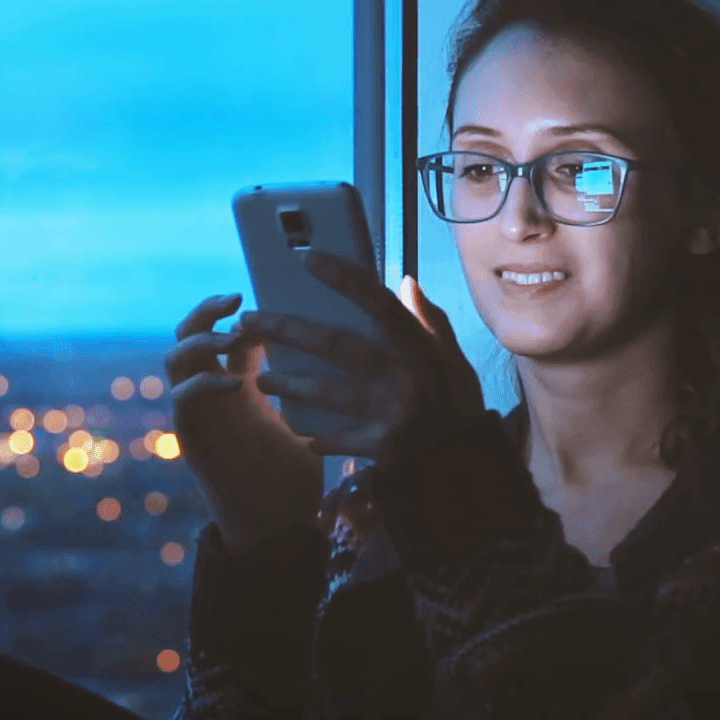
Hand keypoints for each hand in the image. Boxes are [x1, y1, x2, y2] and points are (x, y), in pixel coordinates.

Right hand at [165, 290, 324, 561]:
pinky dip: (203, 383)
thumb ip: (314, 379)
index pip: (223, 331)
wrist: (281, 525)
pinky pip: (183, 399)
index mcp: (239, 382)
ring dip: (199, 341)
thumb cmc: (300, 472)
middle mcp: (212, 393)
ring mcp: (198, 414)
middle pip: (188, 334)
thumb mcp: (312, 414)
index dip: (235, 308)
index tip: (262, 292)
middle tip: (236, 300)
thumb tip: (348, 337)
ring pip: (174, 359)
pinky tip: (235, 382)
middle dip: (207, 310)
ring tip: (230, 337)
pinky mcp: (192, 439)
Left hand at [240, 250, 488, 469]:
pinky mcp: (382, 446)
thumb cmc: (457, 402)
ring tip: (261, 381)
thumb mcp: (454, 358)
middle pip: (335, 344)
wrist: (467, 459)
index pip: (379, 303)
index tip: (309, 260)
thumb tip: (406, 282)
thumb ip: (430, 320)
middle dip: (288, 330)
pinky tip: (300, 430)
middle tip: (252, 321)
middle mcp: (403, 376)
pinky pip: (337, 439)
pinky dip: (317, 436)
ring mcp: (391, 413)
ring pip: (326, 392)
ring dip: (288, 385)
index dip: (345, 278)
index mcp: (420, 348)